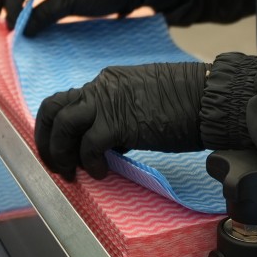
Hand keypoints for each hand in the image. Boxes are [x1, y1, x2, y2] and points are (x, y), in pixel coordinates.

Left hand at [34, 62, 207, 180]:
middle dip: (45, 139)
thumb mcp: (145, 102)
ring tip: (72, 173)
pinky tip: (102, 174)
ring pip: (62, 123)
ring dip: (61, 152)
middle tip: (55, 164)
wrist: (210, 97)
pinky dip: (90, 163)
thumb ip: (121, 115)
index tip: (62, 149)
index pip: (68, 101)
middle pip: (52, 107)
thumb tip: (112, 143)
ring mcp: (108, 102)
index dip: (58, 128)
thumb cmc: (187, 103)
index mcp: (107, 82)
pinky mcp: (120, 121)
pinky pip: (89, 145)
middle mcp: (101, 87)